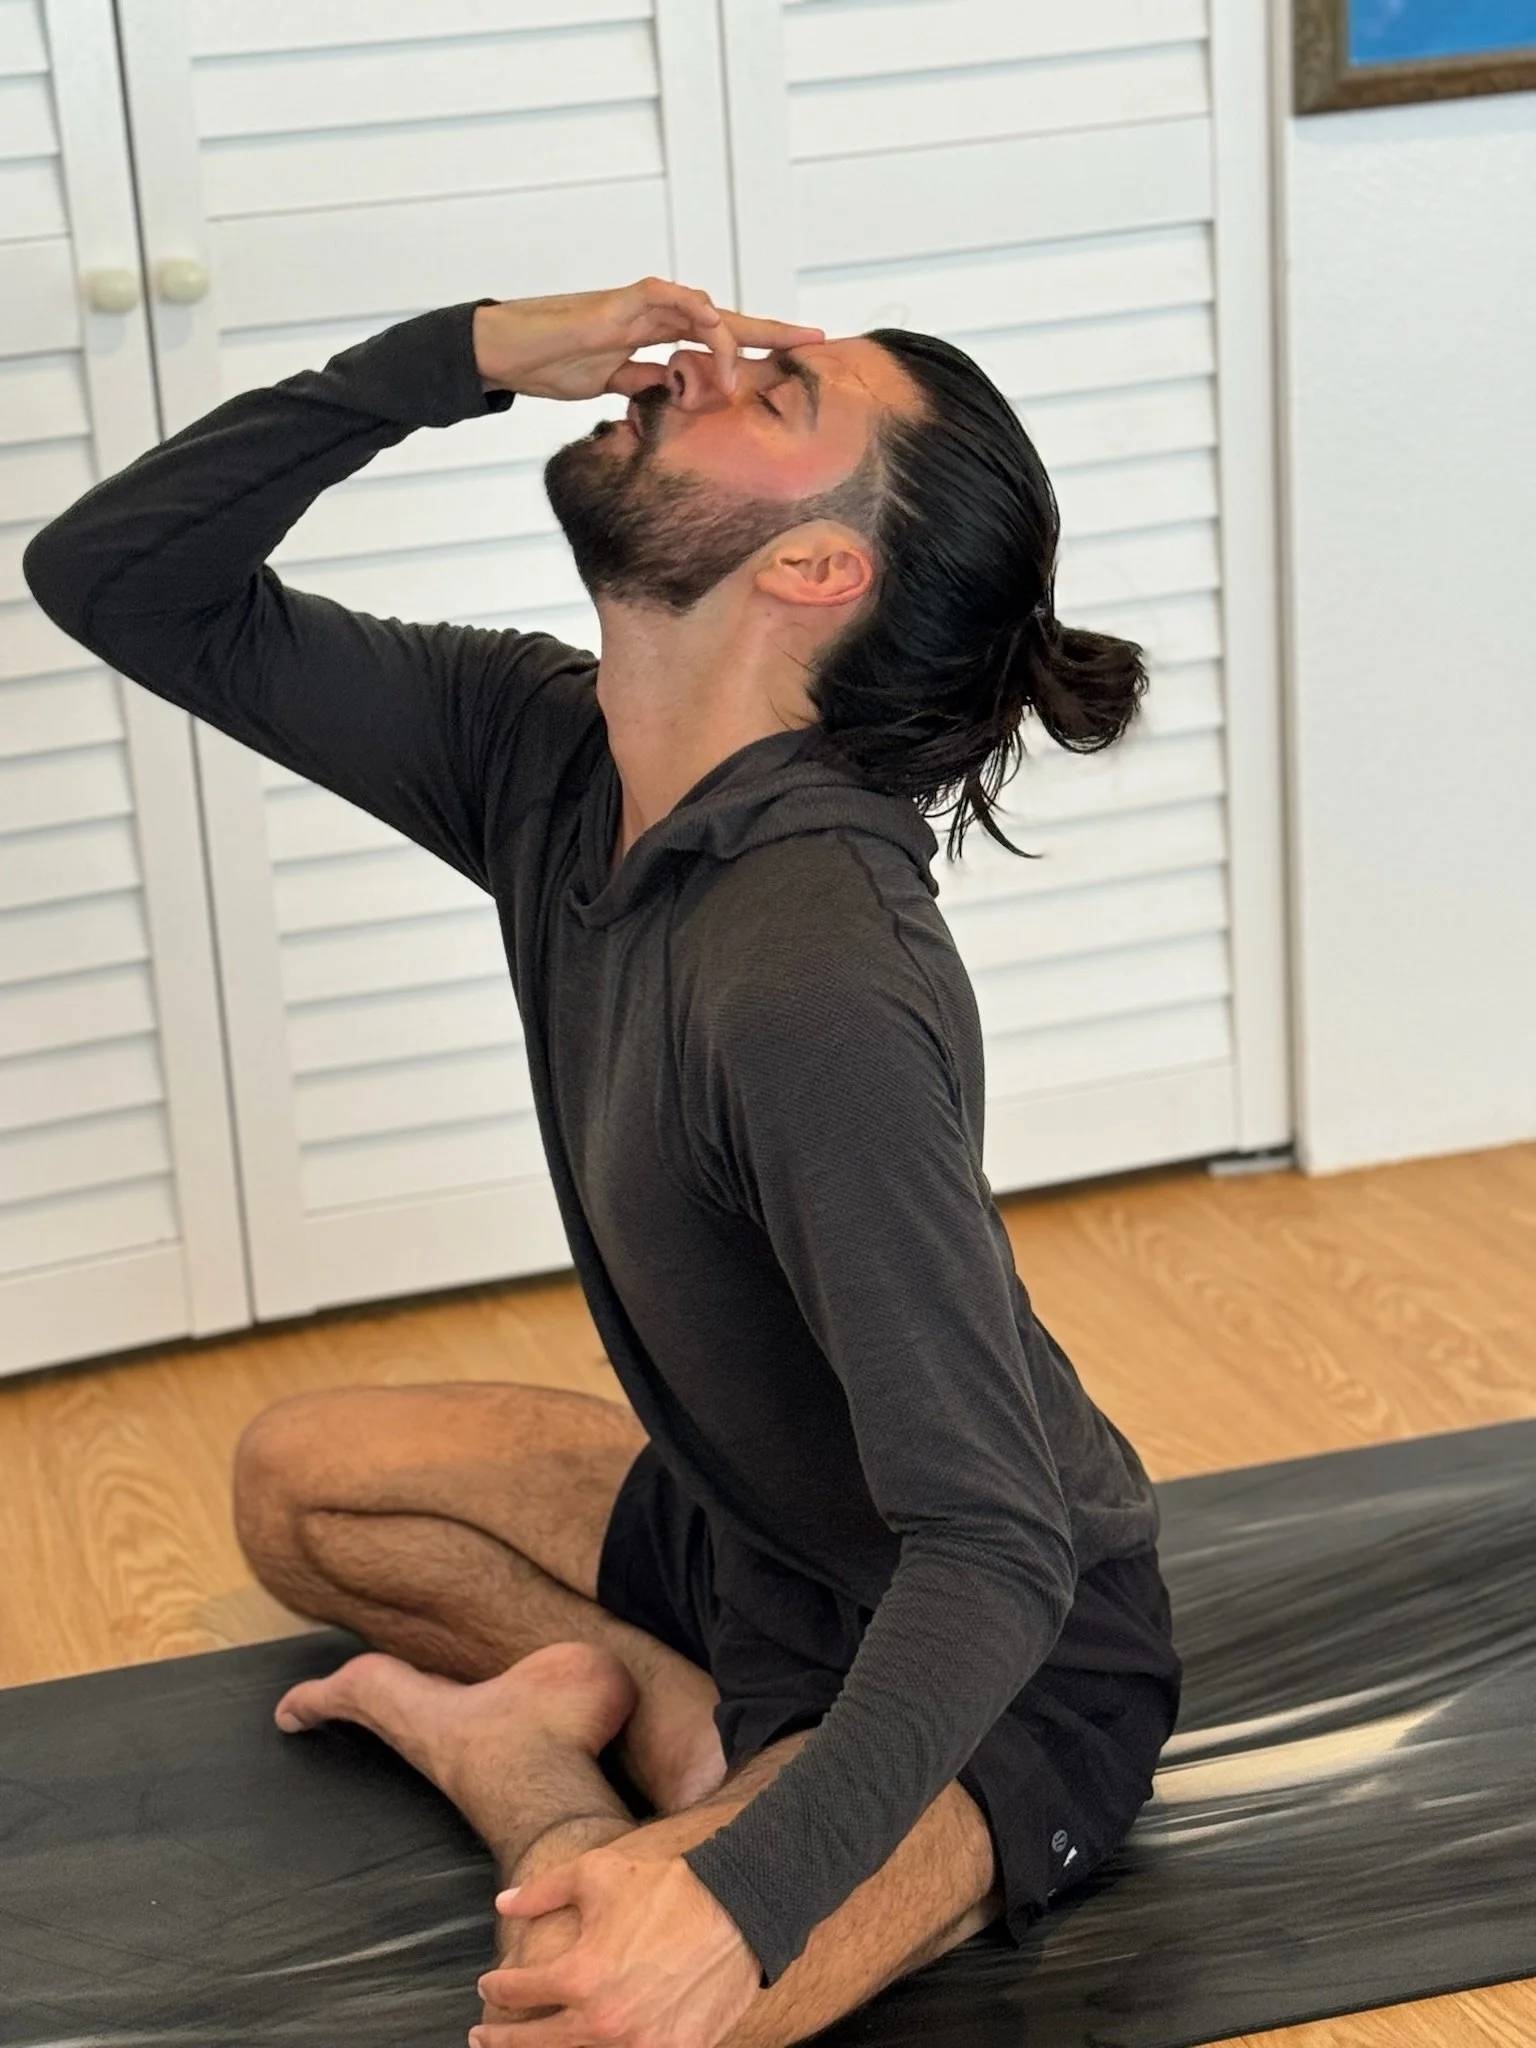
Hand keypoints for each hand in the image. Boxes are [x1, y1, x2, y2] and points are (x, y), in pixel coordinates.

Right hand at [472, 277, 823, 401]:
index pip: (715, 340)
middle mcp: (654, 315)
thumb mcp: (610, 385)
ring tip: (740, 379)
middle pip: (725, 319)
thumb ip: (644, 385)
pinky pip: (668, 299)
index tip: (794, 360)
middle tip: (816, 340)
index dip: (755, 348)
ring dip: (729, 343)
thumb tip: (674, 397)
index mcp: (654, 335)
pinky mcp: (620, 304)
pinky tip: (714, 330)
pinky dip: (694, 311)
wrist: (507, 353)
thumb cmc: (550, 364)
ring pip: (703, 311)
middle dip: (771, 330)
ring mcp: (638, 306)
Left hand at [472, 1844, 761, 2047]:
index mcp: (580, 1975)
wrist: (739, 1906)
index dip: (497, 1987)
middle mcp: (603, 2022)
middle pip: (534, 2045)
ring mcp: (640, 2046)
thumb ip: (542, 1891)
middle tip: (482, 2036)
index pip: (518, 1992)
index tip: (488, 1984)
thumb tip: (503, 1904)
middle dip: (501, 2041)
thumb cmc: (666, 1886)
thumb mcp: (596, 1873)